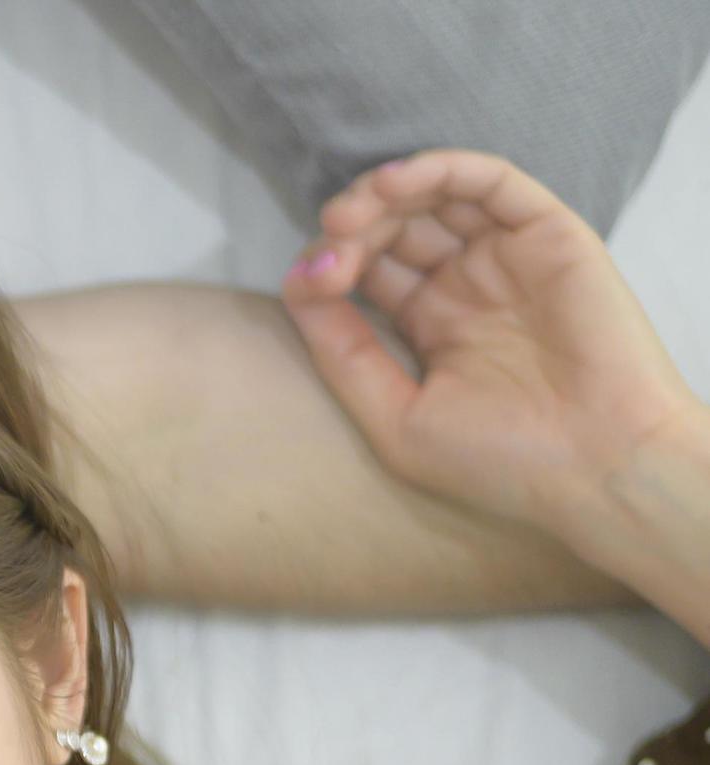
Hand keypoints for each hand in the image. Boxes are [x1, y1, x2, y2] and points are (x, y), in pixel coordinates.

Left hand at [281, 150, 695, 543]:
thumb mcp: (395, 417)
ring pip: (436, 197)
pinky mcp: (549, 236)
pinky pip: (492, 183)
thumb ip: (343, 354)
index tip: (309, 283)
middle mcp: (466, 284)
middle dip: (351, 226)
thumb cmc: (500, 461)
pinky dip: (443, 169)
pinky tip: (396, 183)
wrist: (596, 467)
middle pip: (392, 229)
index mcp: (429, 325)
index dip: (328, 265)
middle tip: (332, 241)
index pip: (364, 271)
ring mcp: (506, 258)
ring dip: (385, 191)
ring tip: (351, 211)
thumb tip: (297, 286)